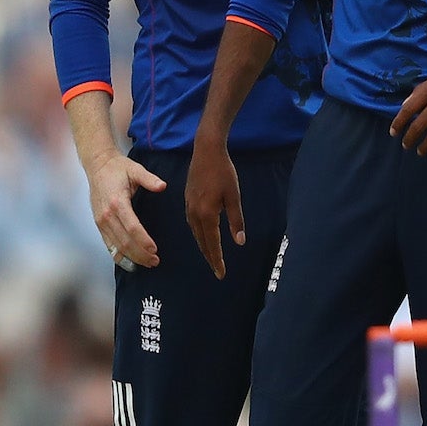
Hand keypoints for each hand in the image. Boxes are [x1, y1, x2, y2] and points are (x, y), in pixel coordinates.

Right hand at [89, 152, 165, 269]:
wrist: (97, 166)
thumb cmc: (119, 168)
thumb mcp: (135, 169)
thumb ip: (149, 179)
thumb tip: (162, 186)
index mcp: (117, 202)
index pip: (132, 227)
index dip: (143, 241)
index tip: (155, 249)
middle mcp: (107, 215)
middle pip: (125, 241)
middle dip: (141, 254)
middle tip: (156, 261)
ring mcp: (101, 221)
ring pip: (117, 246)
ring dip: (132, 257)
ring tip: (148, 263)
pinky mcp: (99, 224)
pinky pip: (108, 244)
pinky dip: (119, 256)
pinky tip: (130, 263)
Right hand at [183, 136, 243, 279]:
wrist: (206, 151)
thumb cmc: (224, 172)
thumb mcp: (234, 196)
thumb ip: (236, 220)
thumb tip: (240, 242)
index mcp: (206, 214)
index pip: (212, 243)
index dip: (217, 259)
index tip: (221, 274)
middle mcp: (194, 213)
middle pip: (201, 241)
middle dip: (210, 257)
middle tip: (217, 271)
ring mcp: (188, 206)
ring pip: (195, 233)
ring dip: (203, 247)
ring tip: (211, 257)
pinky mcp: (187, 200)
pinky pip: (192, 224)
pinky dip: (199, 234)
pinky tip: (203, 236)